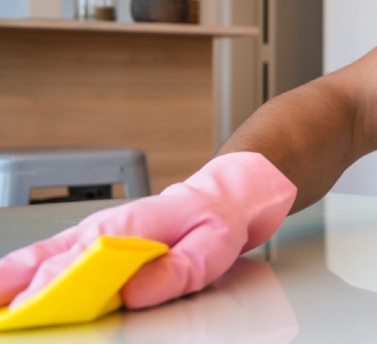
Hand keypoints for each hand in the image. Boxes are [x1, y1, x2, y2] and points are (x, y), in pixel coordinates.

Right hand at [0, 152, 295, 309]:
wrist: (220, 198)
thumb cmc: (213, 221)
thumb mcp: (213, 245)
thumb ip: (178, 270)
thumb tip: (137, 291)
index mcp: (130, 226)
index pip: (84, 259)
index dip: (58, 283)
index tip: (35, 304)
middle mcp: (102, 229)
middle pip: (53, 260)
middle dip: (24, 286)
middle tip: (7, 313)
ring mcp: (91, 235)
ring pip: (41, 256)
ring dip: (12, 279)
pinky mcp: (87, 244)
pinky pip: (47, 257)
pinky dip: (21, 272)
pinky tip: (5, 291)